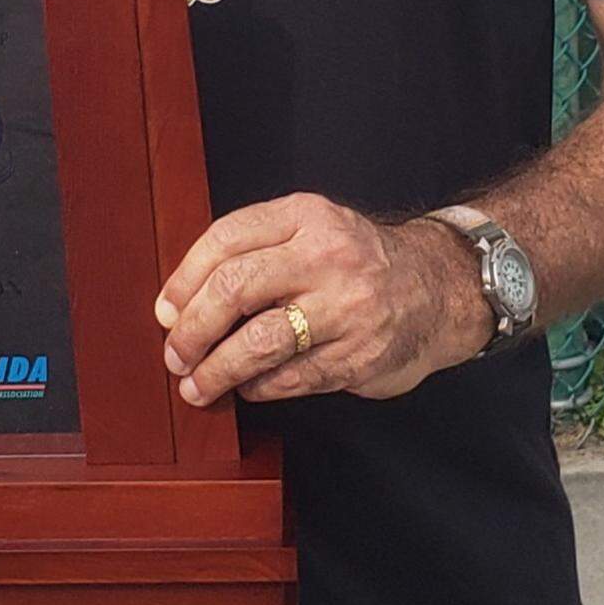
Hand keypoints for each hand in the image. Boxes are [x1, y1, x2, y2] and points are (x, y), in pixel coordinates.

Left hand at [154, 194, 491, 406]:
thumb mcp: (312, 230)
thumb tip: (180, 300)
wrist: (437, 287)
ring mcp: (347, 307)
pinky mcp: (360, 355)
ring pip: (259, 341)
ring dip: (216, 369)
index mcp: (306, 216)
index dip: (184, 279)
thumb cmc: (356, 262)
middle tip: (175, 353)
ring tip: (196, 384)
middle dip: (192, 328)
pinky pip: (291, 377)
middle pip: (235, 288)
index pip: (226, 239)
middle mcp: (327, 256)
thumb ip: (257, 249)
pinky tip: (247, 387)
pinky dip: (258, 387)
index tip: (166, 310)